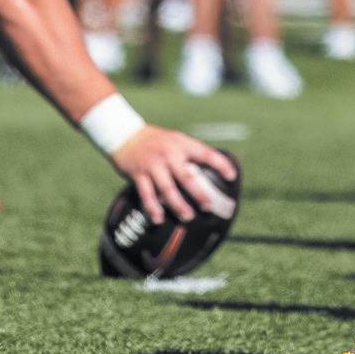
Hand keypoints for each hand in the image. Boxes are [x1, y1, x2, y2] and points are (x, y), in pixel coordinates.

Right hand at [110, 127, 238, 223]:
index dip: (220, 164)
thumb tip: (210, 173)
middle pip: (186, 177)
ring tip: (188, 216)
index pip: (205, 153)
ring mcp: (153, 165)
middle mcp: (168, 154)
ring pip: (167, 189)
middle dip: (199, 193)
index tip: (231, 176)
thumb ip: (189, 154)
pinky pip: (147, 194)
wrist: (123, 134)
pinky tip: (159, 219)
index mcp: (181, 145)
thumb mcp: (175, 140)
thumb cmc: (155, 140)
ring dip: (178, 205)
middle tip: (208, 206)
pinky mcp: (138, 174)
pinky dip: (153, 208)